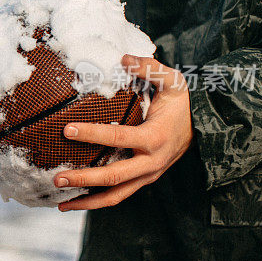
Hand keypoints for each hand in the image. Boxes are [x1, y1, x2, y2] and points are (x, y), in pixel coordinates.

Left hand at [54, 55, 192, 211]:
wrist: (205, 127)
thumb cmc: (183, 102)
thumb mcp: (172, 80)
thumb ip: (149, 67)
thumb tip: (123, 58)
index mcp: (155, 137)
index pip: (118, 137)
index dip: (92, 134)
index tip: (67, 130)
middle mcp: (151, 162)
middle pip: (114, 176)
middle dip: (84, 179)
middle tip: (56, 177)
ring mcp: (147, 176)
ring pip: (115, 196)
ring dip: (86, 201)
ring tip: (59, 202)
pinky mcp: (143, 181)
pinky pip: (118, 195)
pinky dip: (95, 202)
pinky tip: (72, 201)